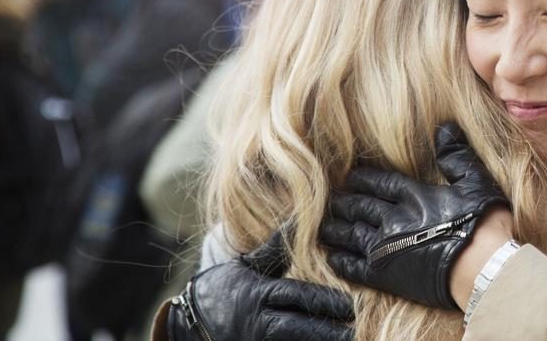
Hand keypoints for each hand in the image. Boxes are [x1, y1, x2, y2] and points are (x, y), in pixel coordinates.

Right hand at [168, 229, 353, 340]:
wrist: (191, 324)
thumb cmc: (227, 288)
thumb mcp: (248, 265)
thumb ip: (276, 247)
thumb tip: (300, 217)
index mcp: (258, 294)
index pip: (294, 296)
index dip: (322, 301)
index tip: (349, 304)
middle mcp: (258, 322)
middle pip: (298, 327)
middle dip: (327, 329)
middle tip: (356, 327)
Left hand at [319, 123, 508, 309]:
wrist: (484, 269)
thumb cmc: (484, 224)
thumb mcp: (476, 181)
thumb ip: (457, 155)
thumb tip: (444, 127)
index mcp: (413, 196)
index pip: (379, 183)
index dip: (362, 179)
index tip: (350, 176)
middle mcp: (393, 219)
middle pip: (359, 207)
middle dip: (344, 202)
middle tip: (332, 200)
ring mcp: (386, 249)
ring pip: (350, 235)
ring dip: (335, 229)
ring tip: (325, 226)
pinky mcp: (385, 276)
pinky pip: (354, 267)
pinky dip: (341, 261)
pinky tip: (332, 257)